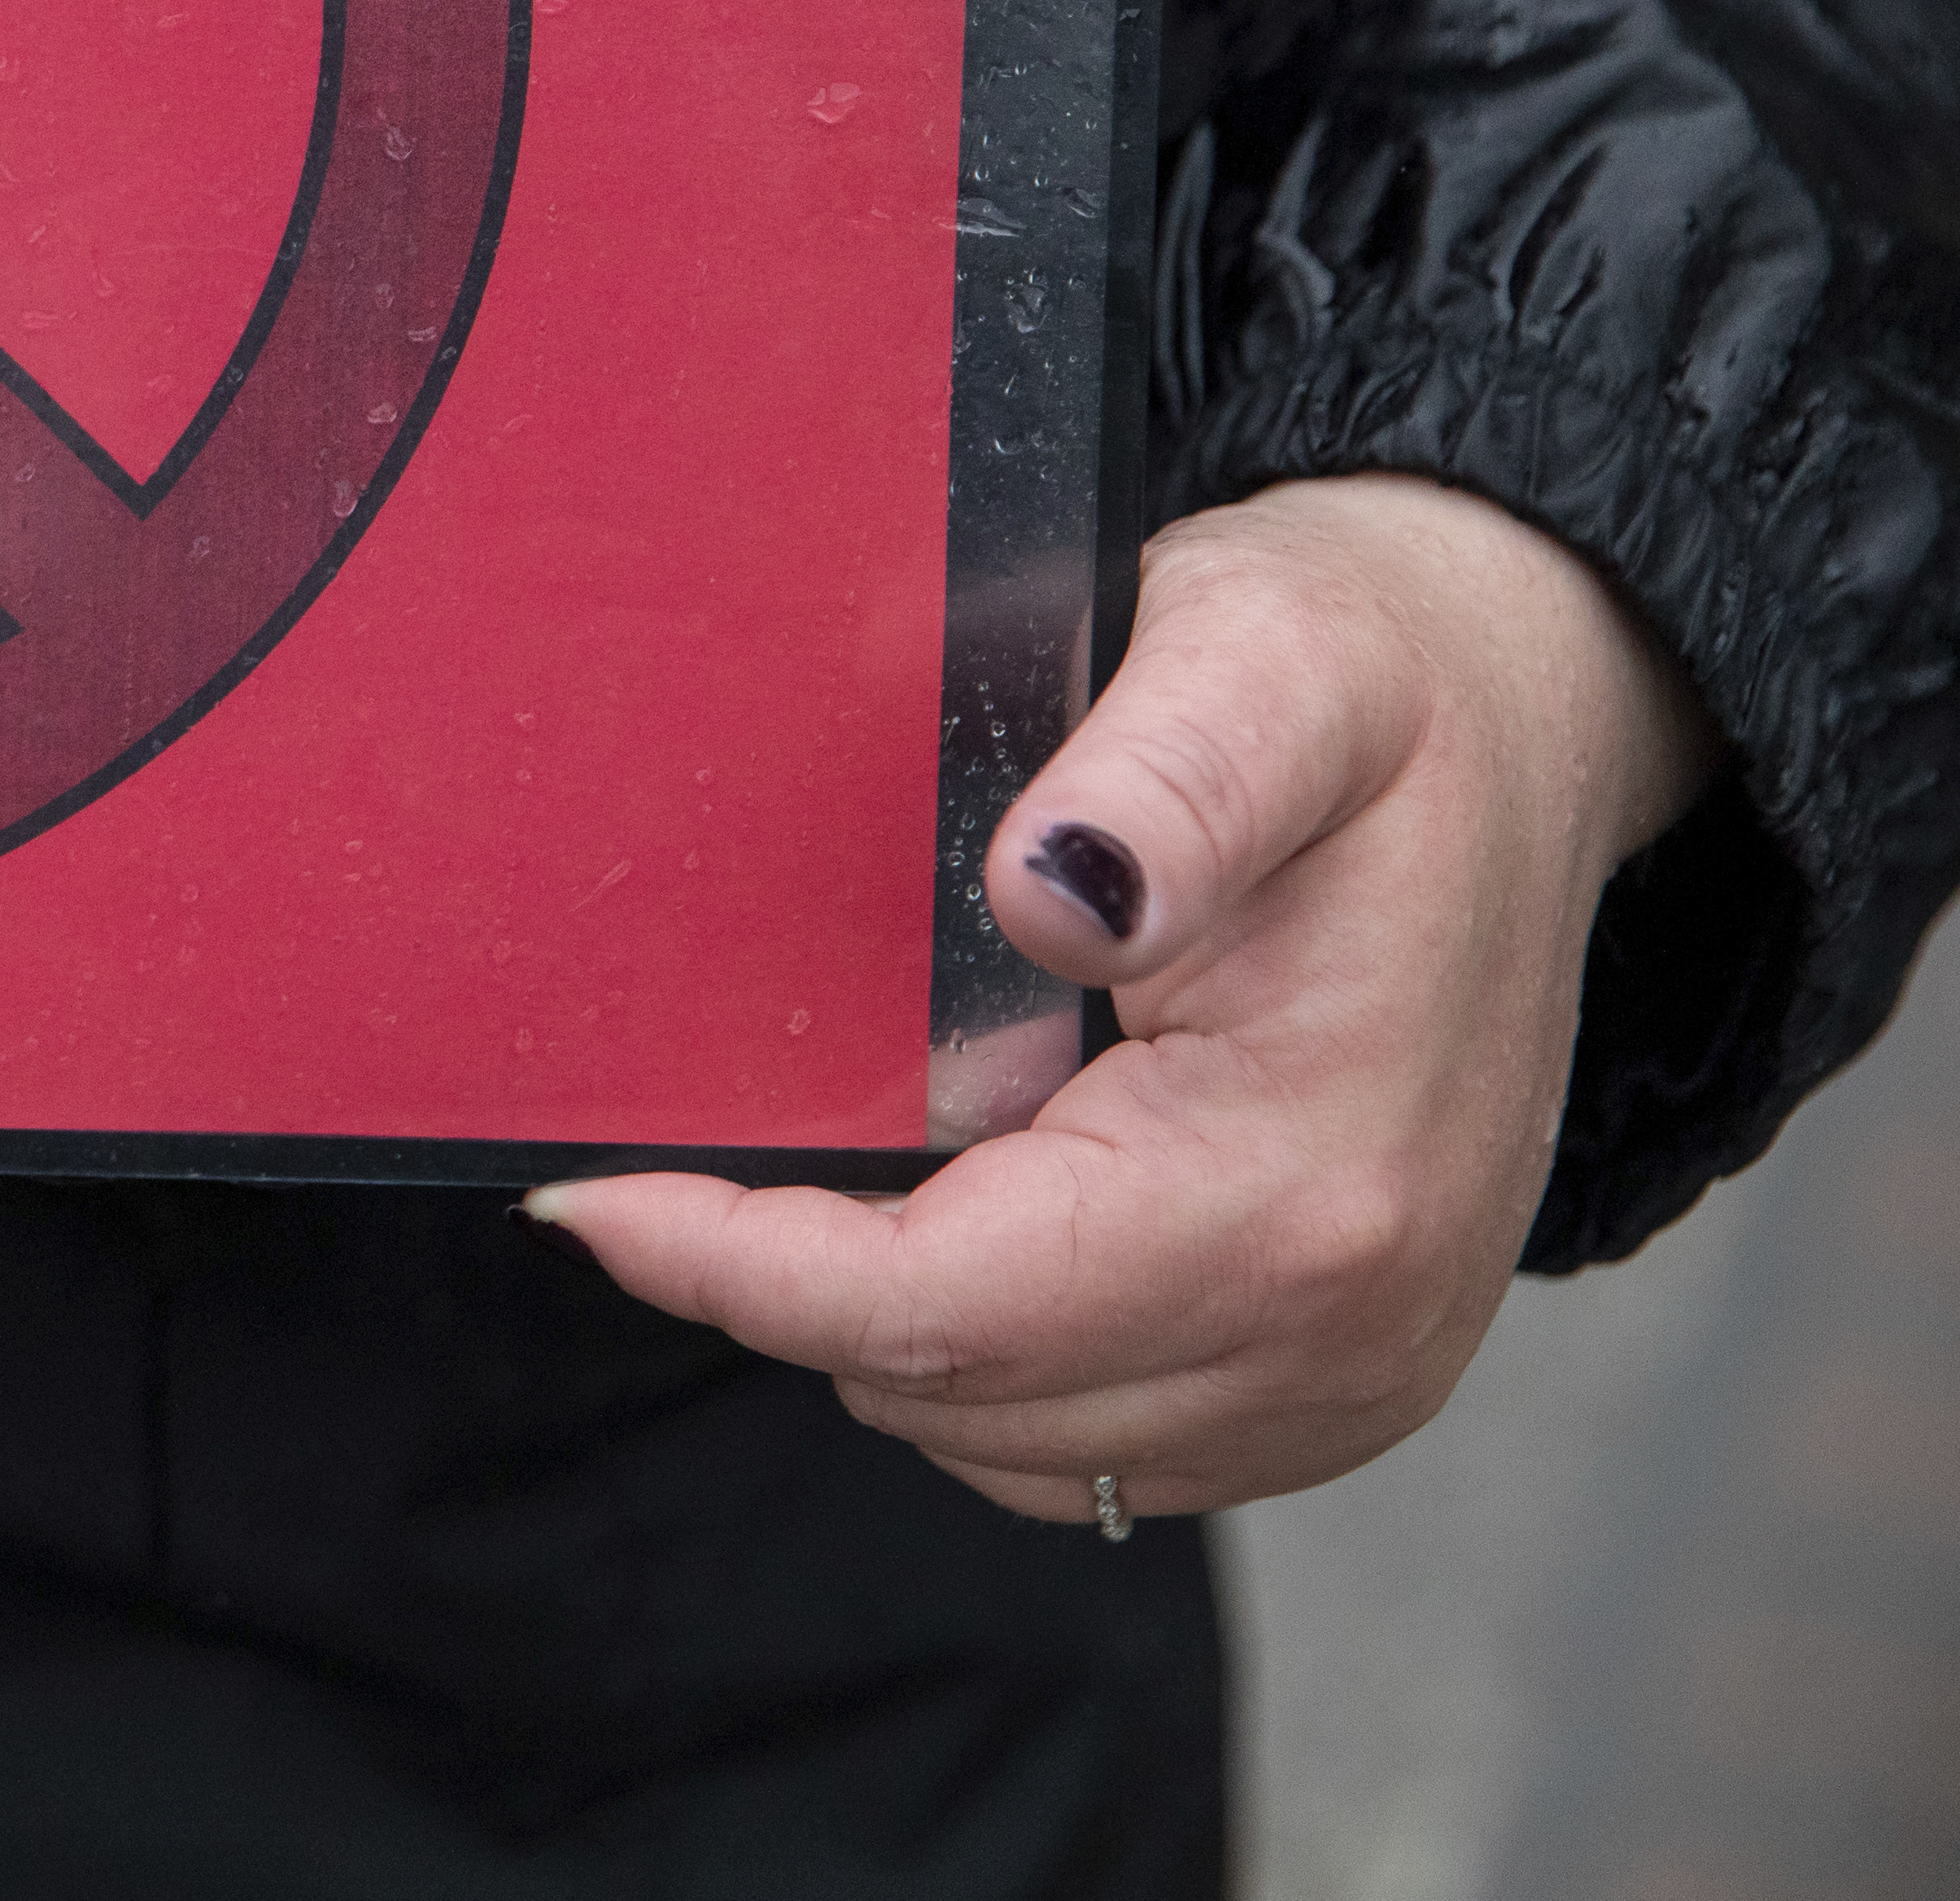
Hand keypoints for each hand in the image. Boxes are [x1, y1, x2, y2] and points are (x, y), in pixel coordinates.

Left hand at [528, 473, 1716, 1523]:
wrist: (1523, 724)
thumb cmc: (1375, 681)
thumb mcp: (1272, 663)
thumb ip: (1165, 781)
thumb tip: (1049, 892)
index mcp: (1310, 1181)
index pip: (946, 1305)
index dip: (738, 1266)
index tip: (585, 1199)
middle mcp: (1350, 1322)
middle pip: (963, 1393)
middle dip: (790, 1291)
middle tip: (683, 1156)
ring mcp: (1359, 1374)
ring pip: (1013, 1444)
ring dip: (886, 1329)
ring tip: (831, 1173)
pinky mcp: (1346, 1380)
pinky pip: (1096, 1444)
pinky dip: (989, 1358)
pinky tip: (953, 1212)